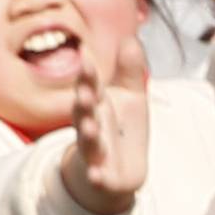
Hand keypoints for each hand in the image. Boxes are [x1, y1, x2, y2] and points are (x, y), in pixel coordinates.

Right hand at [57, 65, 150, 214]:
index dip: (88, 76)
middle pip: (84, 113)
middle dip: (83, 103)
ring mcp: (94, 151)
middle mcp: (91, 126)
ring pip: (87, 142)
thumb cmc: (121, 129)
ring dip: (87, 135)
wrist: (116, 172)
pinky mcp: (101, 175)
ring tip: (89, 129)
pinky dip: (95, 175)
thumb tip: (130, 38)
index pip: (91, 87)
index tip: (86, 60)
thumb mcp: (131, 97)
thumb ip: (130, 70)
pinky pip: (96, 175)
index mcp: (97, 105)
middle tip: (84, 93)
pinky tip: (96, 175)